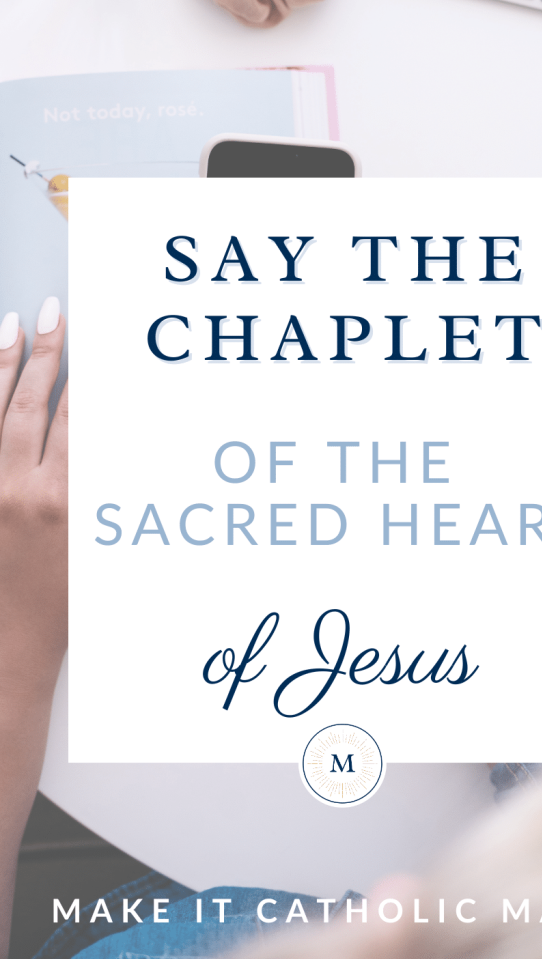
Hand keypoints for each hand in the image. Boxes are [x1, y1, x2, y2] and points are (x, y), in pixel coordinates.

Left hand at [0, 299, 66, 698]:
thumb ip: (105, 490)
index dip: (89, 374)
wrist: (8, 645)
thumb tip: (113, 442)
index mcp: (62, 499)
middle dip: (47, 350)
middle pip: (34, 401)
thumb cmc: (61, 605)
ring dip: (4, 364)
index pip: (78, 416)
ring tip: (12, 325)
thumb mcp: (97, 546)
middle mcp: (19, 487)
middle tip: (54, 312)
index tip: (98, 341)